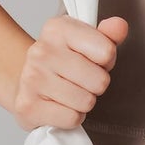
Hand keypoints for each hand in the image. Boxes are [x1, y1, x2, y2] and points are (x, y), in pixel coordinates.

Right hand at [8, 12, 128, 134]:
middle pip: (100, 81)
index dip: (106, 61)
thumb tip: (119, 26)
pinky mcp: (28, 106)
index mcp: (57, 29)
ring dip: (83, 102)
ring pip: (86, 101)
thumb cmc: (62, 63)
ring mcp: (32, 78)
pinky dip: (71, 117)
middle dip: (96, 85)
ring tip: (69, 93)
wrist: (26, 82)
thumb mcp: (85, 42)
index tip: (92, 60)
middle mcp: (41, 51)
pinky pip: (72, 118)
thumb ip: (108, 35)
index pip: (106, 51)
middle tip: (80, 81)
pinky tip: (59, 106)